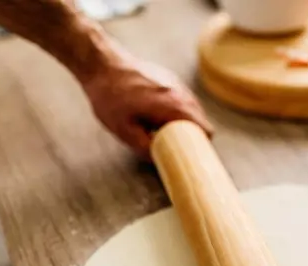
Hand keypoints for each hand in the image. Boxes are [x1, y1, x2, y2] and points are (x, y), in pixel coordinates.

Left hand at [81, 53, 212, 159]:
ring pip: (194, 109)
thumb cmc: (110, 96)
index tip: (192, 153)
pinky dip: (178, 110)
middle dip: (192, 135)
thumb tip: (160, 160)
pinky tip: (159, 114)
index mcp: (173, 106)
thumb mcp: (123, 131)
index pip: (205, 129)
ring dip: (185, 122)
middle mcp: (180, 93)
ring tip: (164, 130)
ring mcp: (177, 84)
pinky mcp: (171, 78)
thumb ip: (145, 148)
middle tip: (175, 145)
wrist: (102, 64)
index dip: (202, 144)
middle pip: (202, 120)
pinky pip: (184, 99)